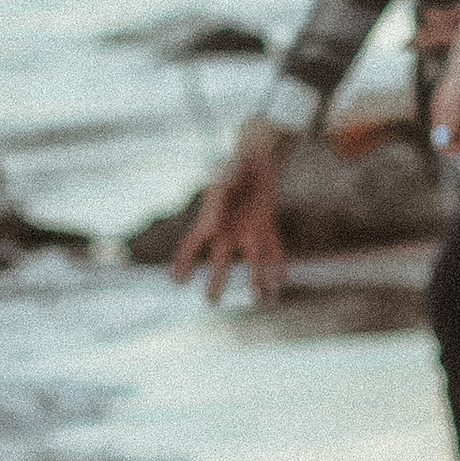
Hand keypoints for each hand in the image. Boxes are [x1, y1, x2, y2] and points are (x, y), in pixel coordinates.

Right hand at [171, 119, 290, 304]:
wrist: (259, 158)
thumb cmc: (235, 167)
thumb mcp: (224, 180)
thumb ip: (217, 201)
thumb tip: (211, 227)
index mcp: (211, 220)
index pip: (192, 245)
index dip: (183, 262)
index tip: (176, 281)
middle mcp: (229, 231)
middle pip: (220, 262)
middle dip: (215, 282)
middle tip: (211, 302)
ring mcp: (249, 231)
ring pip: (252, 261)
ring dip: (256, 280)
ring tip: (260, 300)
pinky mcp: (267, 227)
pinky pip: (273, 249)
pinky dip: (278, 264)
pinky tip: (282, 281)